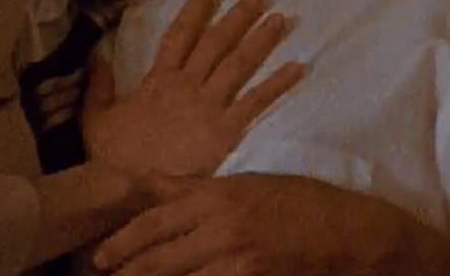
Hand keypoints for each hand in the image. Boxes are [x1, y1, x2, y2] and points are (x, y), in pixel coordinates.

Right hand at [82, 0, 304, 180]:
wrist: (127, 190)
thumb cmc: (111, 158)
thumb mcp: (95, 117)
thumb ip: (99, 85)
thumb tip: (97, 53)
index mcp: (158, 79)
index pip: (179, 36)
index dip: (195, 13)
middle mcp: (187, 85)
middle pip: (217, 43)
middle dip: (238, 19)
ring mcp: (208, 106)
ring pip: (240, 64)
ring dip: (261, 41)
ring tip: (281, 19)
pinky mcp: (225, 131)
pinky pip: (256, 102)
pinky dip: (278, 84)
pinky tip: (298, 68)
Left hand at [93, 174, 402, 275]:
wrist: (350, 232)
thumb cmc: (298, 202)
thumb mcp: (243, 184)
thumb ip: (191, 188)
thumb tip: (150, 182)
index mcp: (216, 198)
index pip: (155, 221)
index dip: (123, 242)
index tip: (99, 257)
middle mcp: (222, 230)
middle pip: (160, 260)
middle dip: (129, 273)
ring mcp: (239, 263)